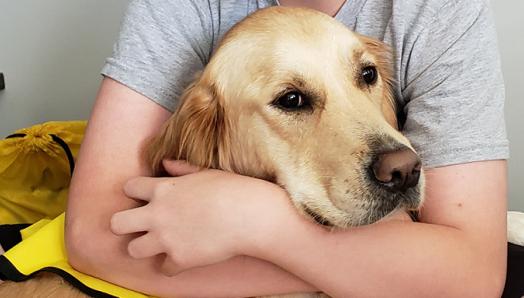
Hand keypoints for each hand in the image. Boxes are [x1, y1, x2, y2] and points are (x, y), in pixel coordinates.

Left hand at [110, 160, 290, 275]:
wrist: (250, 216)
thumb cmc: (233, 189)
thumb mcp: (206, 172)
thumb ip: (181, 169)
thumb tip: (166, 164)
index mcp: (163, 188)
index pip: (129, 187)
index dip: (135, 192)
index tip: (145, 198)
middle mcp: (157, 214)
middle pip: (117, 223)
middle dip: (124, 224)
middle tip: (139, 226)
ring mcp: (166, 238)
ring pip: (133, 250)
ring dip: (145, 248)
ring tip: (160, 245)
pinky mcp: (179, 259)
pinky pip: (163, 269)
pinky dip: (172, 265)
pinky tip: (184, 257)